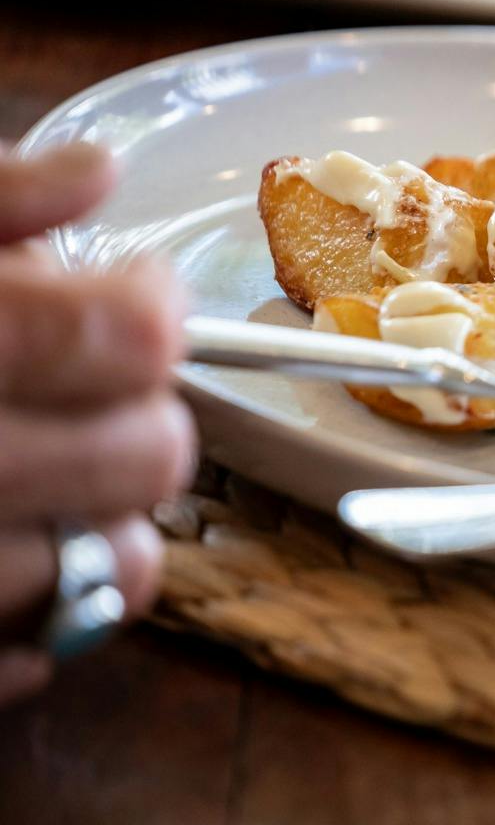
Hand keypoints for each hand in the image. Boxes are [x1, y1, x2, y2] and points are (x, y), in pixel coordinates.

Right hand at [0, 142, 195, 704]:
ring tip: (56, 482)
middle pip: (150, 456)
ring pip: (112, 571)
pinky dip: (41, 613)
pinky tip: (8, 555)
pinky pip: (34, 655)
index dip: (145, 309)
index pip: (132, 335)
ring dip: (110, 524)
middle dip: (144, 415)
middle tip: (97, 393)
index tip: (125, 300)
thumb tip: (97, 169)